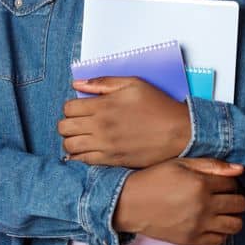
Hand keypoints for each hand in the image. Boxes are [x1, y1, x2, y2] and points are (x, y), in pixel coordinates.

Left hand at [59, 76, 190, 167]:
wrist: (179, 132)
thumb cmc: (158, 106)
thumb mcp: (133, 84)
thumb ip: (102, 82)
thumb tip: (77, 84)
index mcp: (103, 106)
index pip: (68, 108)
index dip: (71, 108)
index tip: (80, 109)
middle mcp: (100, 127)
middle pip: (64, 128)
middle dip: (67, 124)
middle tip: (78, 123)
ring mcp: (105, 146)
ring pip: (70, 146)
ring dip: (71, 140)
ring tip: (81, 137)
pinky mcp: (112, 160)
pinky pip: (83, 162)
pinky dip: (79, 157)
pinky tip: (87, 151)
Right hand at [114, 157, 244, 244]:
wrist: (129, 203)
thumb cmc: (153, 180)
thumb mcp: (179, 164)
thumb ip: (210, 165)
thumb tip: (240, 169)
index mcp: (200, 183)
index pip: (233, 184)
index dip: (230, 182)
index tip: (221, 183)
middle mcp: (203, 205)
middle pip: (239, 204)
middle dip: (235, 198)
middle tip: (223, 197)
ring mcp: (198, 225)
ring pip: (235, 224)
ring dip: (233, 217)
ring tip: (221, 211)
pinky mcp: (191, 240)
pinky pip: (220, 240)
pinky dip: (221, 232)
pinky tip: (211, 224)